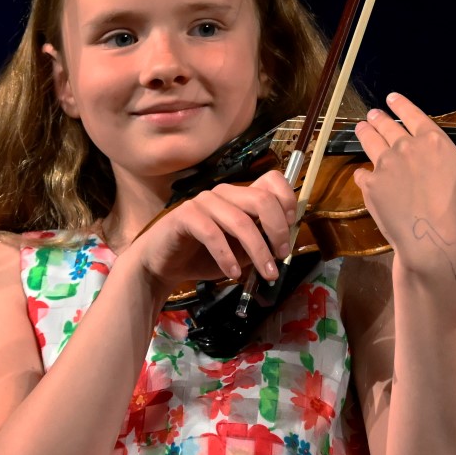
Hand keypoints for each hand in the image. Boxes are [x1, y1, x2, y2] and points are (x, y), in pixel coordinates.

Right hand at [124, 169, 298, 295]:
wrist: (162, 265)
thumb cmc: (203, 256)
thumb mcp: (241, 251)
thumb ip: (260, 243)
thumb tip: (284, 245)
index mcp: (239, 196)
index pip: (271, 181)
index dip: (288, 200)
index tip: (292, 226)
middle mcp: (224, 193)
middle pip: (261, 199)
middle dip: (278, 230)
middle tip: (282, 256)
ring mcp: (203, 202)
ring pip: (240, 220)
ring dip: (258, 251)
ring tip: (266, 273)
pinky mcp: (185, 216)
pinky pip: (212, 233)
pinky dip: (226, 255)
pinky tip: (232, 272)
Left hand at [352, 92, 455, 278]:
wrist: (433, 241)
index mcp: (433, 140)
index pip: (412, 114)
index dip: (400, 104)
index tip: (391, 98)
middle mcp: (405, 146)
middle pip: (386, 125)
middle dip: (379, 118)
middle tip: (374, 115)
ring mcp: (384, 165)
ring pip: (369, 141)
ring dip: (365, 132)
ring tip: (362, 128)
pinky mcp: (370, 186)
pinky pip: (362, 174)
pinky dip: (363, 173)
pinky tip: (363, 174)